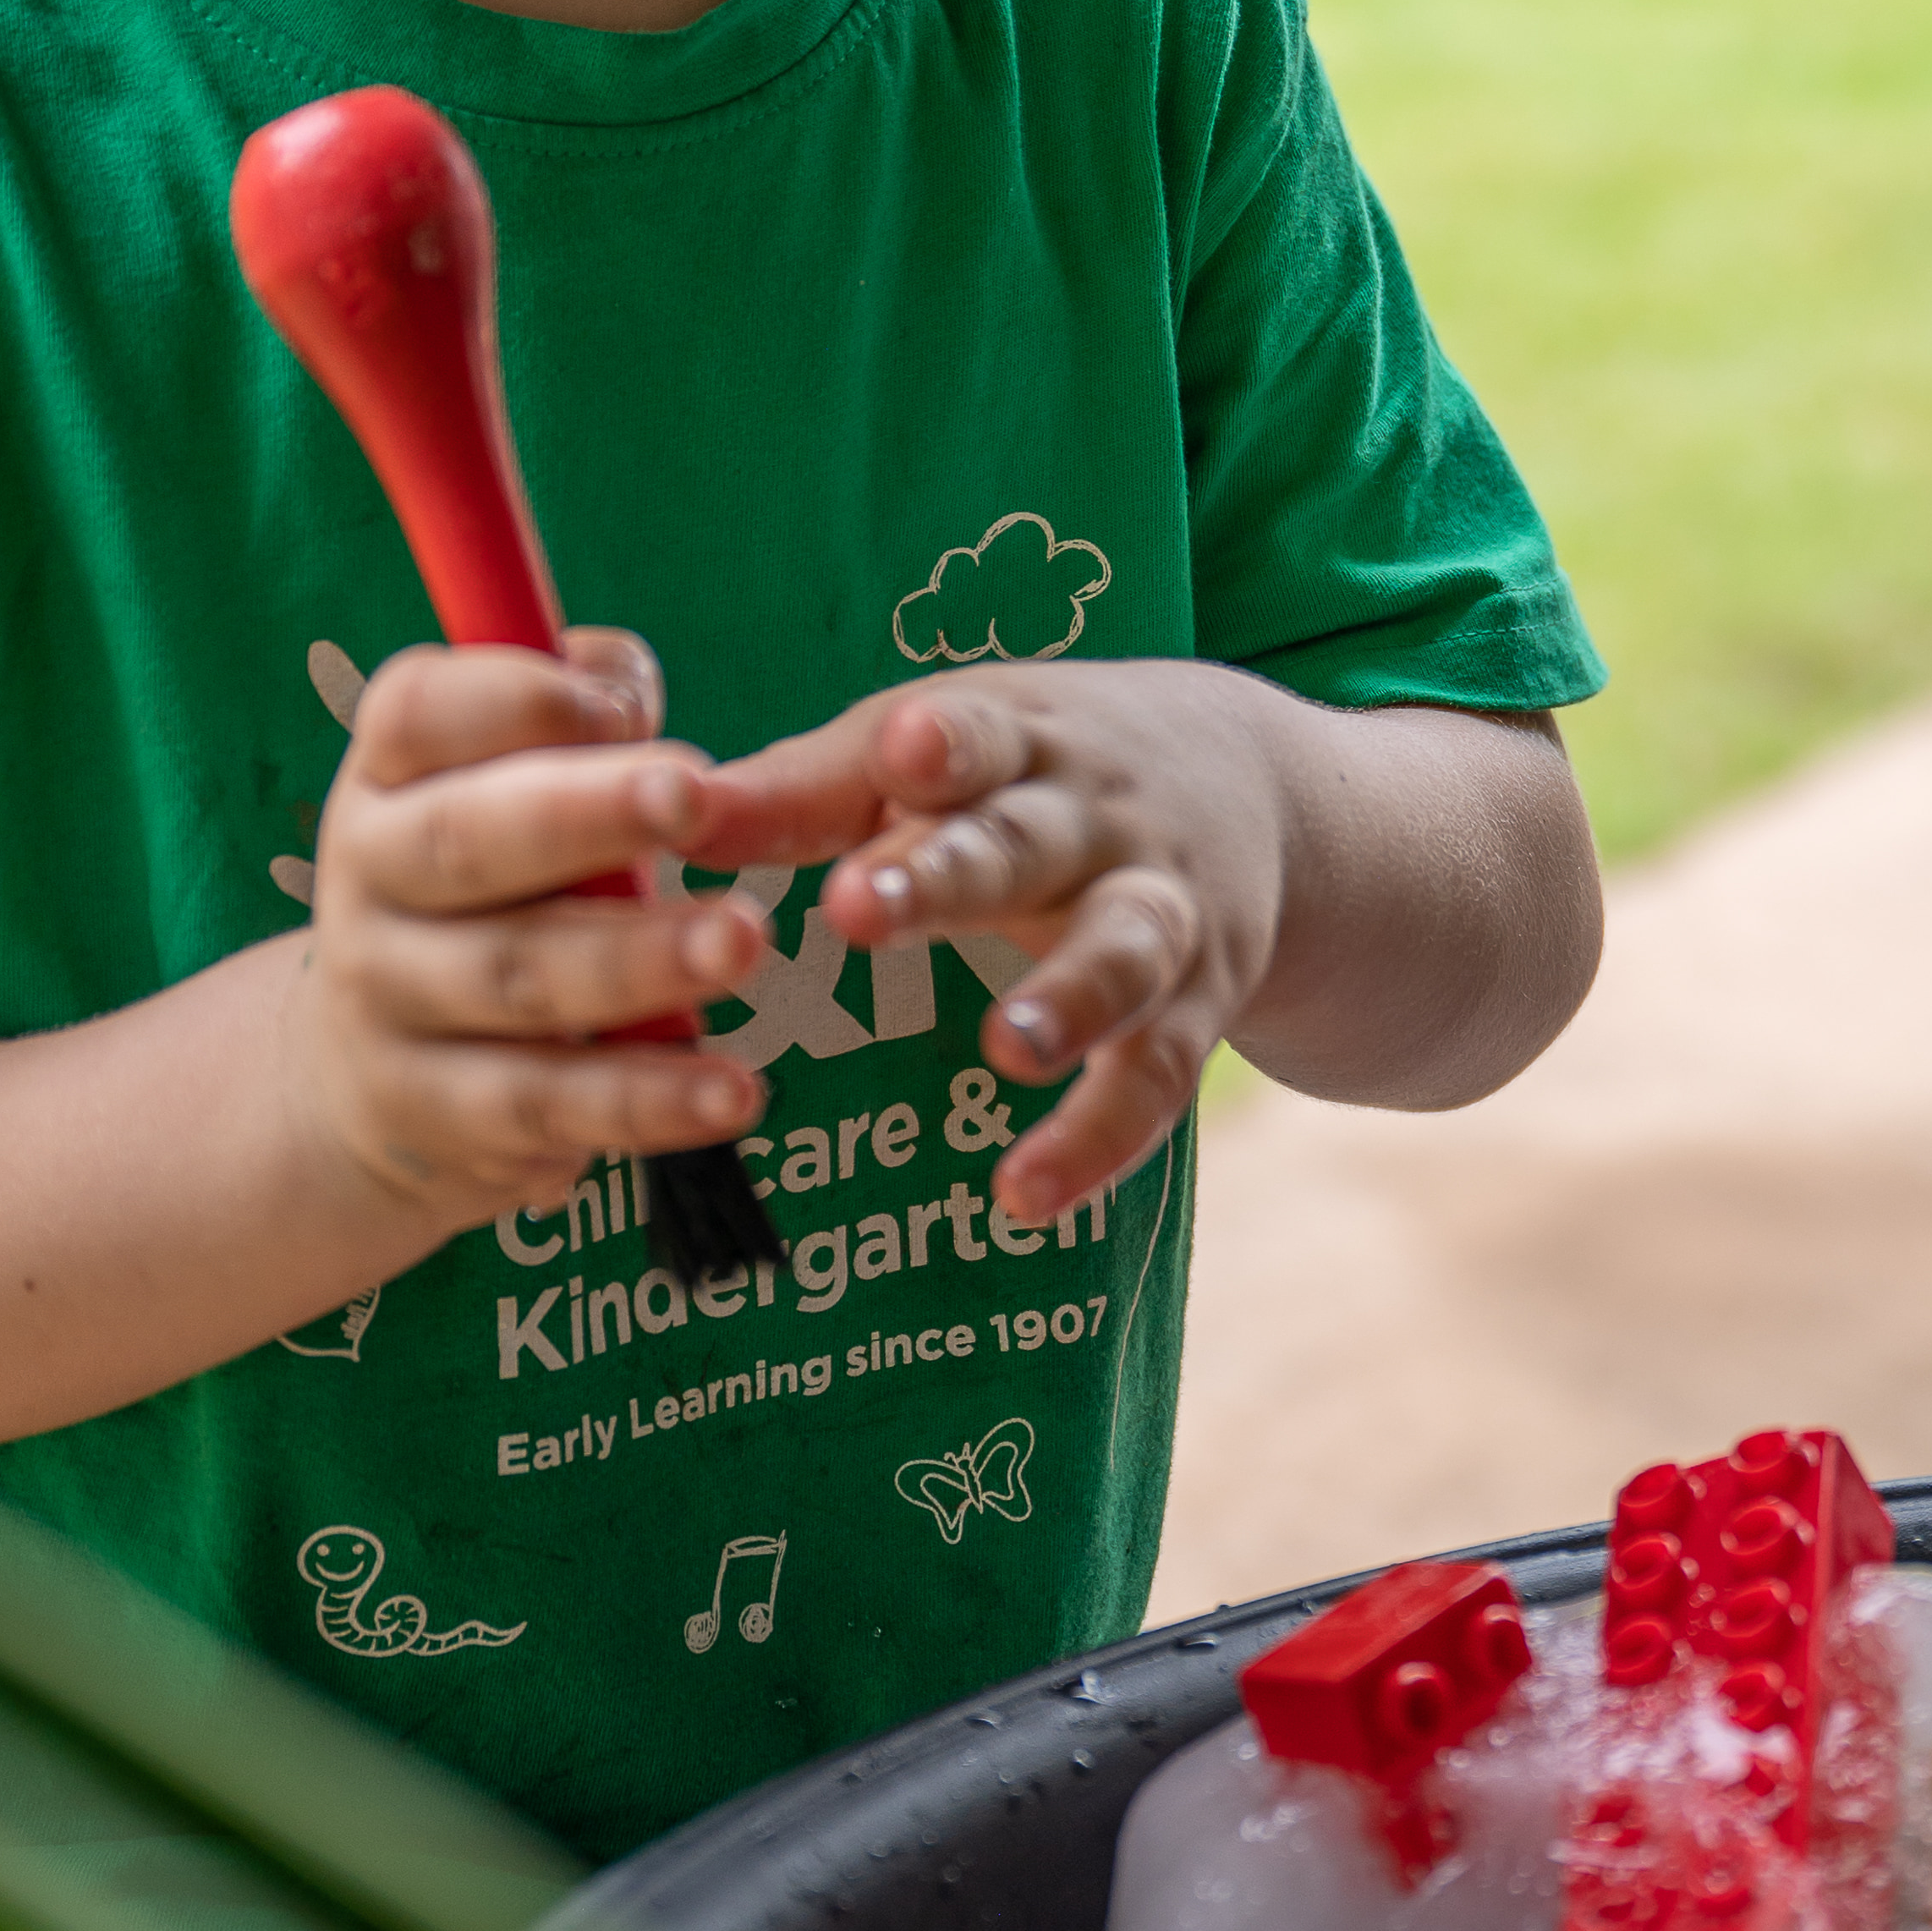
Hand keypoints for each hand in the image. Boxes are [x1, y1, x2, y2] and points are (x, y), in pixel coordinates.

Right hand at [289, 623, 767, 1218]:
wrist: (367, 1074)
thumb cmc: (487, 886)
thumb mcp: (498, 786)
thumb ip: (570, 715)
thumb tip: (625, 695)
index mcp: (388, 776)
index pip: (419, 716)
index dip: (517, 699)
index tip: (628, 710)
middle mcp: (371, 880)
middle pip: (465, 841)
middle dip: (583, 814)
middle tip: (696, 795)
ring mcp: (392, 1002)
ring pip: (515, 978)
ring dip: (636, 960)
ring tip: (744, 941)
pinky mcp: (438, 1113)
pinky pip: (547, 1105)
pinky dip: (644, 1099)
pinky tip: (731, 1091)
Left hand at [684, 662, 1299, 1218]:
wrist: (1263, 789)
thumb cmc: (1033, 773)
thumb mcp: (939, 751)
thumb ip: (806, 789)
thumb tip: (668, 816)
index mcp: (1016, 743)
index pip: (977, 734)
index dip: (940, 745)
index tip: (898, 750)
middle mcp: (1095, 822)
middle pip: (1028, 842)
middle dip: (953, 873)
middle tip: (860, 907)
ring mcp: (1155, 912)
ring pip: (1120, 953)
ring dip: (1066, 1000)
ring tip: (1006, 1049)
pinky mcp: (1194, 1007)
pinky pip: (1153, 1078)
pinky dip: (1096, 1139)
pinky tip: (1027, 1196)